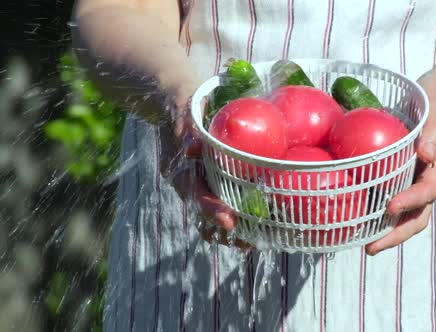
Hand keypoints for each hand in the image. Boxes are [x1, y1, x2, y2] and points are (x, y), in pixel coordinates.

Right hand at [166, 84, 250, 248]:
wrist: (175, 103)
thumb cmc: (183, 106)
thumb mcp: (183, 111)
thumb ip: (187, 130)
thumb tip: (193, 148)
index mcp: (179, 169)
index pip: (194, 194)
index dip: (211, 210)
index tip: (229, 222)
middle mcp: (188, 182)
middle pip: (204, 212)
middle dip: (225, 228)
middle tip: (248, 242)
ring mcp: (198, 184)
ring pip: (211, 215)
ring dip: (231, 231)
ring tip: (255, 243)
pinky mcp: (209, 183)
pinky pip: (221, 204)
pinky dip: (236, 217)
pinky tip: (257, 228)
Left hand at [365, 65, 435, 255]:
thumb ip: (434, 131)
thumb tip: (425, 154)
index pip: (428, 190)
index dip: (411, 201)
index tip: (391, 208)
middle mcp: (429, 177)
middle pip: (419, 215)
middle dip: (397, 234)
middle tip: (371, 248)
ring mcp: (419, 180)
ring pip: (409, 214)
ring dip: (389, 232)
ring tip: (365, 244)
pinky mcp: (407, 177)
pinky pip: (397, 200)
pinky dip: (383, 215)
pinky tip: (361, 220)